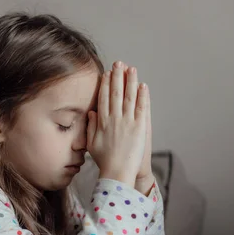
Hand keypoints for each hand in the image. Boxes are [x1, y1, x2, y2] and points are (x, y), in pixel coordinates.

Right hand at [86, 61, 148, 186]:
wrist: (117, 171)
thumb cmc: (104, 160)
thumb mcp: (91, 143)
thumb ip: (90, 127)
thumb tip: (91, 112)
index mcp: (101, 122)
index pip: (103, 98)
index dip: (105, 84)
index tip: (107, 73)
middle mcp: (114, 119)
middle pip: (115, 93)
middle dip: (117, 76)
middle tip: (119, 63)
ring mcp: (127, 122)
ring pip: (129, 97)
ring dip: (130, 81)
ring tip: (131, 69)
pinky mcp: (139, 127)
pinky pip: (141, 107)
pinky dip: (142, 96)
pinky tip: (143, 85)